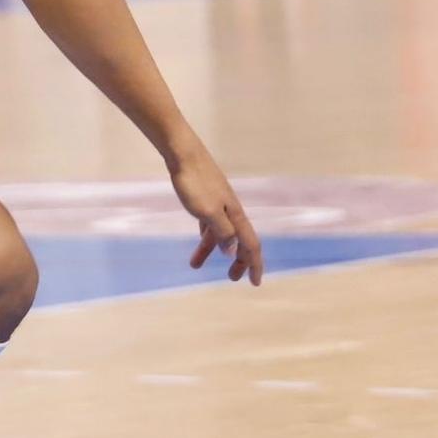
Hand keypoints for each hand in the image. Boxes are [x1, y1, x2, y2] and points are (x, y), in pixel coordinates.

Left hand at [170, 149, 262, 284]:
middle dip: (238, 261)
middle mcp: (231, 210)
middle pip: (240, 240)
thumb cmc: (194, 182)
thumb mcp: (207, 212)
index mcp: (235, 215)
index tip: (254, 283)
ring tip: (195, 265)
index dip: (254, 265)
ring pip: (220, 232)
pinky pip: (210, 223)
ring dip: (211, 250)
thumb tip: (231, 251)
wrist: (183, 153)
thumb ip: (222, 232)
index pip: (250, 245)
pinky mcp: (205, 197)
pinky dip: (206, 235)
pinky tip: (200, 241)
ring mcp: (218, 203)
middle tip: (232, 278)